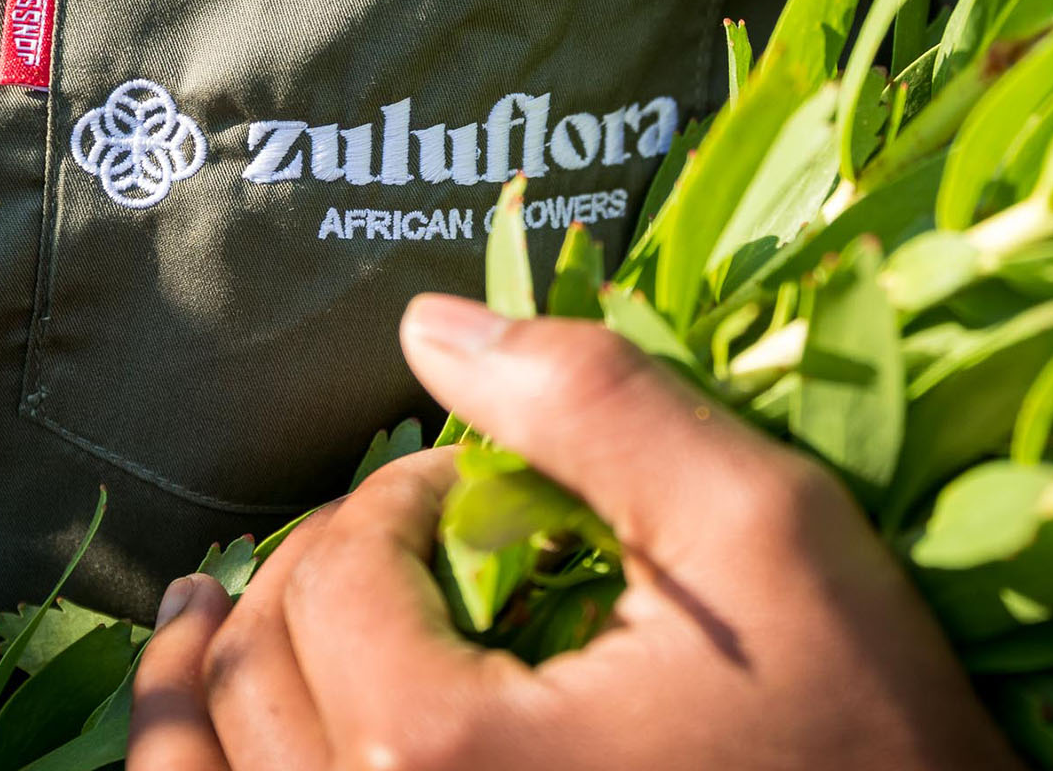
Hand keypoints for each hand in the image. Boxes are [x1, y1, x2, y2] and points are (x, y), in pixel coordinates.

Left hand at [130, 293, 1019, 770]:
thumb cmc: (858, 721)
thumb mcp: (758, 527)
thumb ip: (597, 405)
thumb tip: (430, 325)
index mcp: (449, 754)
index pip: (340, 573)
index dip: (397, 490)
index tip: (472, 474)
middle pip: (252, 673)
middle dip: (310, 563)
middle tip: (391, 521)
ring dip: (195, 673)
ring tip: (207, 600)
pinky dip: (200, 768)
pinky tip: (210, 723)